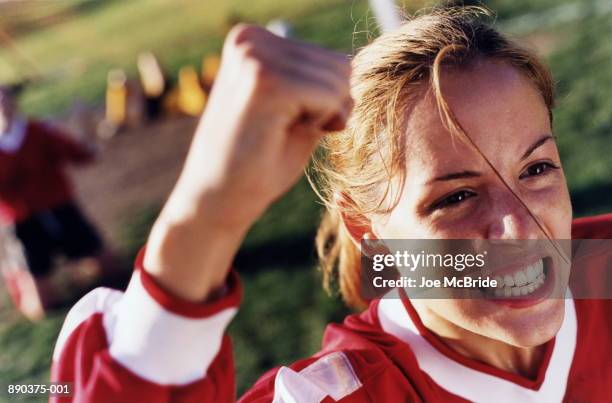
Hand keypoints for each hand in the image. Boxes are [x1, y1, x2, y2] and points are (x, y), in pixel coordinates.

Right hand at [144, 25, 352, 301]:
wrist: (215, 202)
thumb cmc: (257, 162)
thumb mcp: (296, 112)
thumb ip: (323, 85)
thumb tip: (363, 66)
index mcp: (253, 40)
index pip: (332, 58)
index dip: (330, 101)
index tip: (295, 123)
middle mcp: (250, 39)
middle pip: (340, 64)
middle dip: (332, 107)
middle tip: (292, 132)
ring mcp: (254, 57)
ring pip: (338, 80)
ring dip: (324, 116)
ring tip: (282, 134)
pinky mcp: (263, 82)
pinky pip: (329, 96)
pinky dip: (320, 123)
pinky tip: (282, 137)